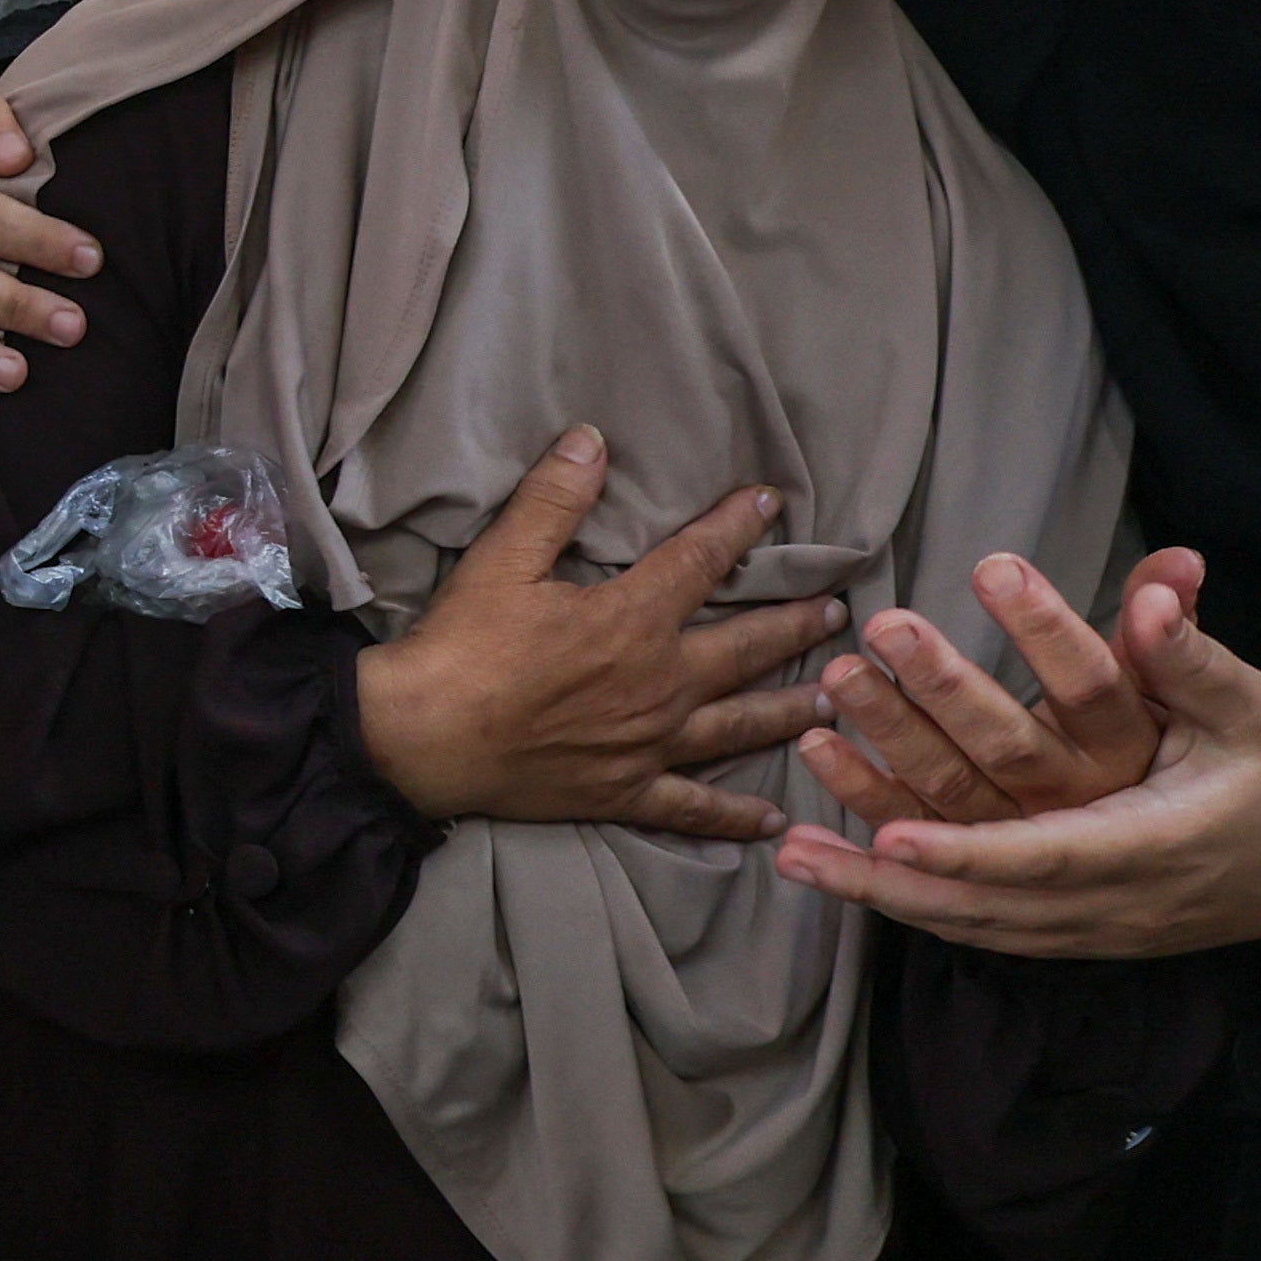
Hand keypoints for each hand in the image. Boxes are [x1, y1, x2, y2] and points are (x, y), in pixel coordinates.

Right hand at [347, 431, 844, 838]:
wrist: (422, 739)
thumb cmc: (462, 646)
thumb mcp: (501, 559)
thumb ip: (554, 499)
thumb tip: (593, 440)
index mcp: (632, 619)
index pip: (701, 561)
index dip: (737, 527)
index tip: (771, 503)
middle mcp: (659, 683)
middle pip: (746, 647)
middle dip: (795, 625)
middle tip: (837, 613)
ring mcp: (649, 744)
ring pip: (739, 724)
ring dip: (789, 708)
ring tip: (831, 699)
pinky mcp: (625, 792)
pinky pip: (693, 807)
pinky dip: (734, 816)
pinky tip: (771, 821)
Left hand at [772, 596, 1260, 958]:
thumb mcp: (1254, 709)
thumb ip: (1191, 656)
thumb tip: (1157, 587)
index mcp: (1157, 845)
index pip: (1042, 854)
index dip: (961, 850)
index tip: (884, 830)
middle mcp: (1120, 903)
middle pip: (985, 903)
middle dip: (886, 874)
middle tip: (794, 847)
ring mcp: (1103, 932)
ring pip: (976, 928)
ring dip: (883, 897)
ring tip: (794, 861)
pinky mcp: (1092, 938)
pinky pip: (993, 933)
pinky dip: (922, 910)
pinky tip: (858, 885)